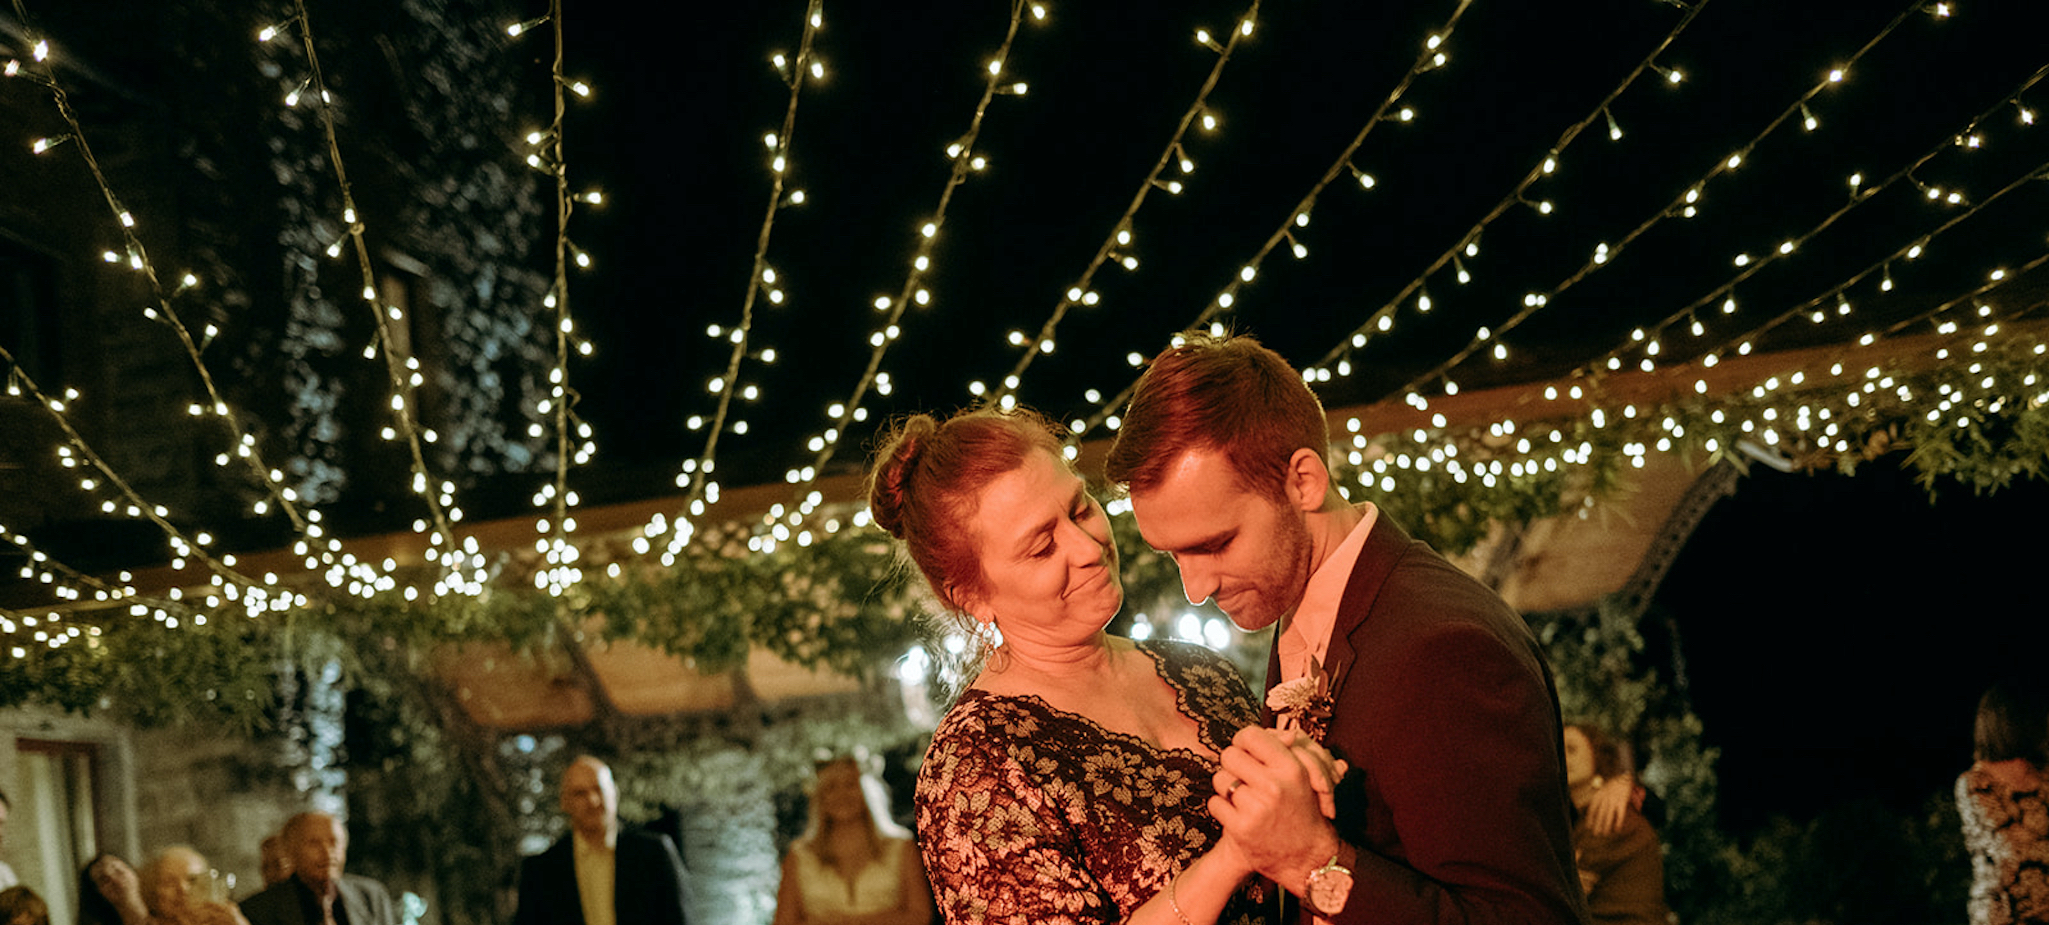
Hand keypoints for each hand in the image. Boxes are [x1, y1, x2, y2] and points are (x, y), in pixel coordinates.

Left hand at [1210, 726, 1339, 888]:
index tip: (1245, 751)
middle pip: (1229, 755)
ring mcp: (1257, 808)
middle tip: (1244, 777)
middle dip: (1233, 765)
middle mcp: (1274, 786)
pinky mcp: (1241, 828)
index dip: (1243, 742)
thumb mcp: (1304, 778)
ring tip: (1243, 798)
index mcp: (1291, 769)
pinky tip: (1237, 814)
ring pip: (1220, 779)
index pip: (1251, 735)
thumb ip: (1288, 753)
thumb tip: (1287, 731)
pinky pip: (1215, 803)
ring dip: (1227, 788)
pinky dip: (1222, 808)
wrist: (1306, 857)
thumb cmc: (1302, 812)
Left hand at [1585, 773, 1632, 835]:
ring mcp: (1613, 800)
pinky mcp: (1622, 801)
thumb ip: (1602, 797)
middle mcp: (1605, 798)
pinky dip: (1618, 822)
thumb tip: (1597, 808)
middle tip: (1595, 833)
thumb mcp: (1605, 787)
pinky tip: (1617, 829)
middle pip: (1600, 814)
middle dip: (1597, 824)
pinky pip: (1619, 814)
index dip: (1590, 818)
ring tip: (1604, 833)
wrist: (1625, 772)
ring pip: (1608, 816)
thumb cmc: (1616, 781)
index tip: (1588, 826)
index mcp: (1599, 794)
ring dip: (1606, 826)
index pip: (1592, 808)